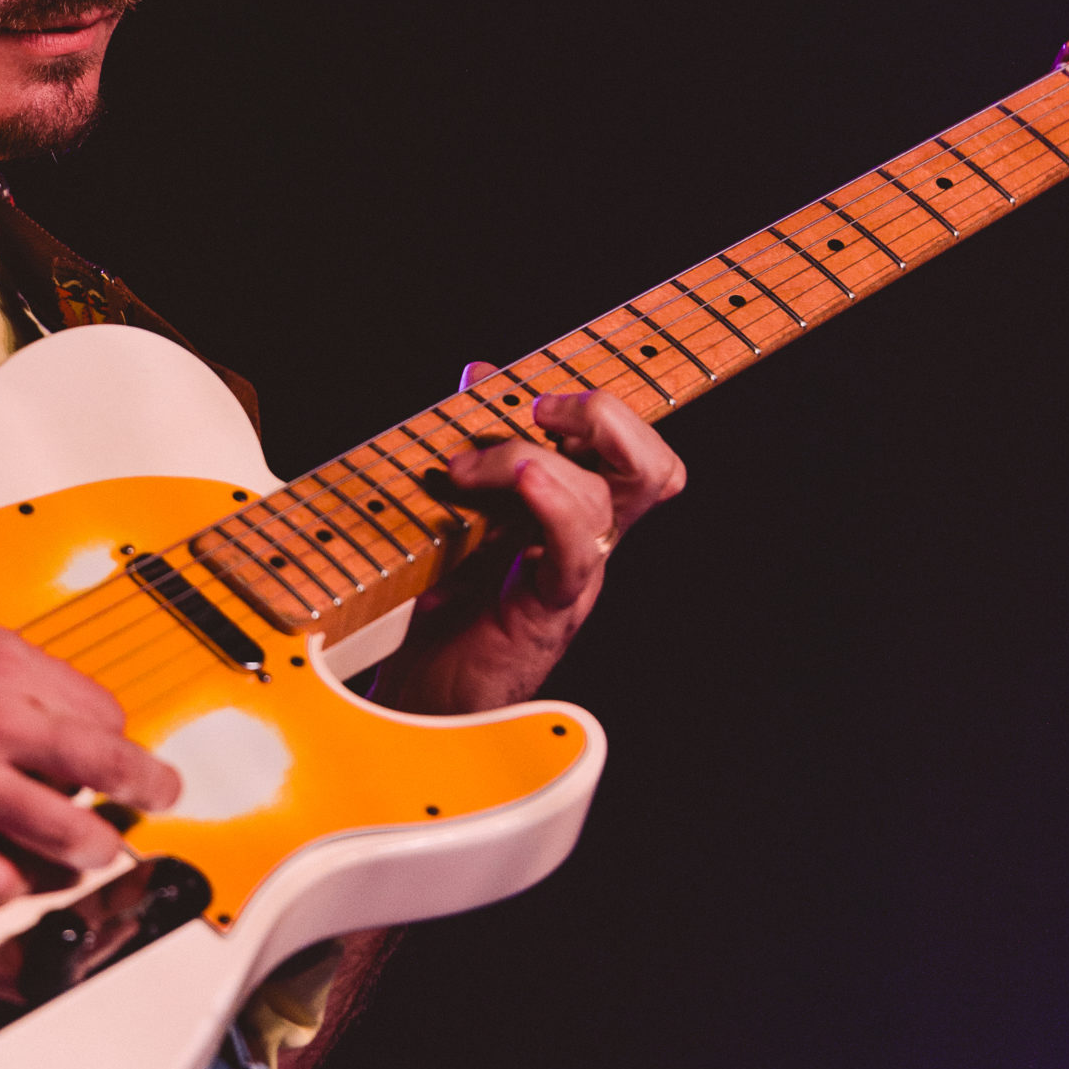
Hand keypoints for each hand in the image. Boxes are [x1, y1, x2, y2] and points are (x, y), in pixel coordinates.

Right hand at [0, 592, 181, 909]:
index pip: (102, 710)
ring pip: (66, 836)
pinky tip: (9, 877)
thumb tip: (42, 697)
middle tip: (159, 799)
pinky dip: (8, 886)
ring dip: (93, 850)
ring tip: (96, 853)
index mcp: (4, 666)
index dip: (115, 732)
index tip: (117, 744)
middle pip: (108, 768)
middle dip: (148, 790)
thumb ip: (4, 667)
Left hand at [374, 371, 684, 715]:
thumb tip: (484, 373)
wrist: (414, 695)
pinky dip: (552, 502)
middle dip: (609, 416)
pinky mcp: (548, 613)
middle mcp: (587, 540)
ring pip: (606, 499)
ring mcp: (574, 578)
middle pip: (653, 468)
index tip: (543, 381)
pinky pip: (576, 551)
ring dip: (529, 458)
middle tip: (542, 405)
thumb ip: (477, 438)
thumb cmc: (437, 606)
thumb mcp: (451, 504)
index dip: (612, 403)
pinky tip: (515, 480)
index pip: (629, 446)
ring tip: (465, 467)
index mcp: (571, 508)